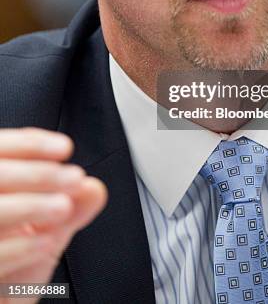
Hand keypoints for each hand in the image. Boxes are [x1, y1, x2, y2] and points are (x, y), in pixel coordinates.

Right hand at [0, 127, 107, 303]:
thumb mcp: (52, 229)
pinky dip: (22, 246)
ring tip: (64, 208)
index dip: (29, 144)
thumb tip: (93, 187)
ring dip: (32, 206)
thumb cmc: (21, 266)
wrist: (6, 303)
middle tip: (74, 178)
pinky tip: (46, 243)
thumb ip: (73, 206)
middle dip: (38, 174)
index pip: (1, 149)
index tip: (64, 147)